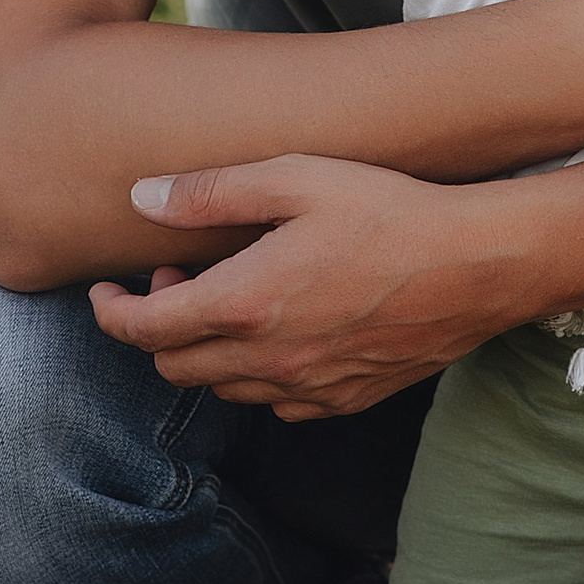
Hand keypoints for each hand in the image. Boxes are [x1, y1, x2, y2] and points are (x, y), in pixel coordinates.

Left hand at [90, 158, 521, 417]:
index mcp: (243, 304)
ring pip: (225, 388)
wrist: (478, 265)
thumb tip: (141, 199)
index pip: (144, 329)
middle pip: (175, 367)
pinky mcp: (346, 399)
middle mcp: (268, 359)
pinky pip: (279, 404)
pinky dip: (259, 375)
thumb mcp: (295, 179)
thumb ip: (211, 193)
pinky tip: (282, 333)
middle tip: (177, 278)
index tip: (105, 291)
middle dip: (158, 326)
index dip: (111, 313)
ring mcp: (309, 387)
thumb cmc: (388, 209)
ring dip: (208, 351)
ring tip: (231, 298)